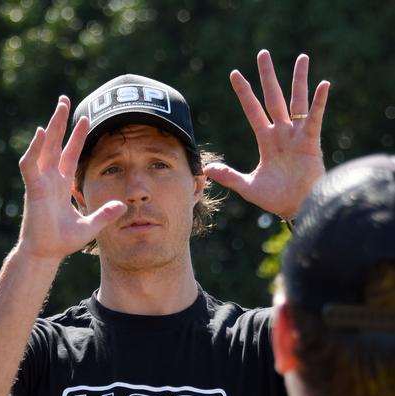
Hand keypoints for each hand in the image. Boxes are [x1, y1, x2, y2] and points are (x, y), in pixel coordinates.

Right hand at [17, 96, 125, 260]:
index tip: (86, 119)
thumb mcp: (90, 226)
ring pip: (45, 147)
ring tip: (59, 107)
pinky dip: (35, 148)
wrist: (46, 253)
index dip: (77, 136)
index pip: (70, 153)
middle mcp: (50, 179)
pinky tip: (42, 133)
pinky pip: (31, 164)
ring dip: (51, 127)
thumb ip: (105, 214)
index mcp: (61, 184)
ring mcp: (41, 182)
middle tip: (65, 99)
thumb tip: (124, 205)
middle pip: (56, 143)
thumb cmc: (62, 241)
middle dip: (60, 121)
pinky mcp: (34, 189)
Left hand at [204, 50, 329, 219]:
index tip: (235, 74)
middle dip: (267, 76)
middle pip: (273, 98)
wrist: (296, 208)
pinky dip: (319, 102)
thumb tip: (206, 169)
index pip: (252, 110)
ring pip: (297, 101)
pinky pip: (314, 118)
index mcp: (266, 140)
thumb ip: (229, 176)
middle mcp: (281, 133)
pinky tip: (323, 85)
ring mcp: (297, 135)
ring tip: (301, 57)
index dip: (244, 93)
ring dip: (298, 80)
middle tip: (263, 53)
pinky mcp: (310, 142)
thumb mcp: (247, 186)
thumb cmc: (276, 198)